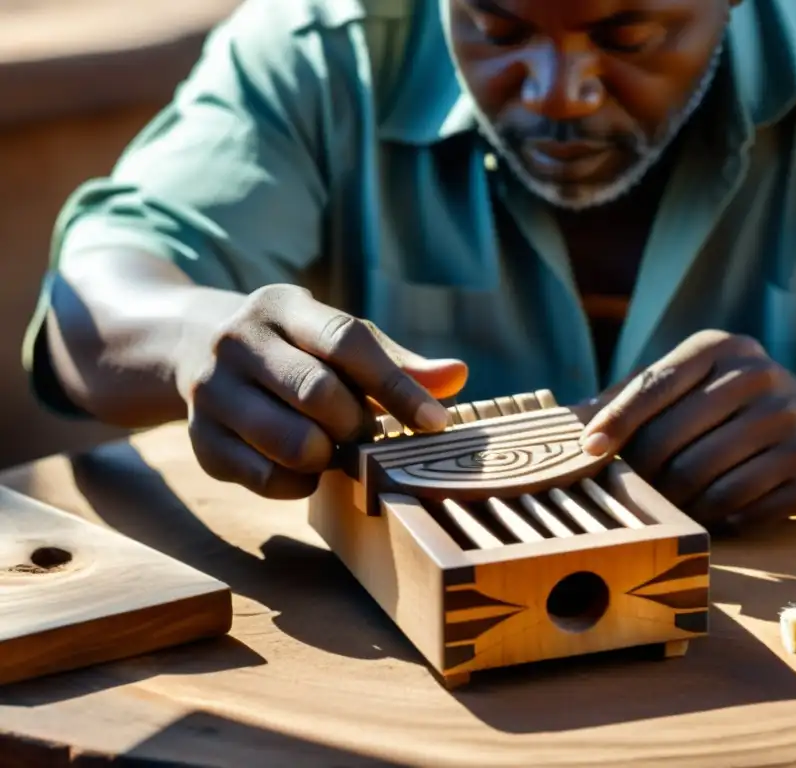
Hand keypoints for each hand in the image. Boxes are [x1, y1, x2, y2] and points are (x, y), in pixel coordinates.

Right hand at [175, 284, 466, 498]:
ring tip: (335, 448)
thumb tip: (459, 376)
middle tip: (367, 433)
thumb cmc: (297, 350)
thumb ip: (398, 363)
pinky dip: (300, 483)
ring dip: (330, 457)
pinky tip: (305, 468)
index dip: (397, 387)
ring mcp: (211, 391)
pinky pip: (266, 478)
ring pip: (292, 443)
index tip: (436, 424)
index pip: (348, 342)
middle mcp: (238, 341)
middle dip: (357, 425)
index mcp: (283, 306)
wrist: (197, 351)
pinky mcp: (201, 440)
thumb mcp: (342, 341)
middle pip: (319, 395)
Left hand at [579, 330, 795, 530]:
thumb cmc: (737, 403)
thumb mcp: (695, 381)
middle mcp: (760, 379)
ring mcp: (789, 426)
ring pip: (700, 479)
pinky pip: (735, 508)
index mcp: (723, 348)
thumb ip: (634, 395)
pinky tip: (711, 510)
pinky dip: (713, 517)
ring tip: (671, 501)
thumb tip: (566, 422)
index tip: (588, 449)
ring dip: (674, 500)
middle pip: (671, 440)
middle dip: (643, 471)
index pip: (655, 384)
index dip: (617, 420)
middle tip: (634, 487)